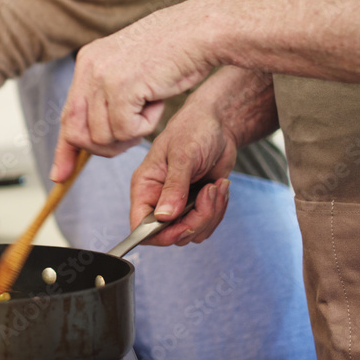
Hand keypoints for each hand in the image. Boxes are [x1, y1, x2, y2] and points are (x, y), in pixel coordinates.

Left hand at [51, 0, 217, 180]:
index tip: (61, 173)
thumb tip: (91, 132)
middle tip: (134, 133)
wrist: (201, 30)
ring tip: (152, 104)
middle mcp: (89, 67)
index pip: (68, 113)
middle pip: (77, 132)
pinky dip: (146, 126)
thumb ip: (108, 94)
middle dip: (103, 147)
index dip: (65, 147)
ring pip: (102, 136)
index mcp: (88, 60)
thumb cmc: (177, 50)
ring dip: (132, 133)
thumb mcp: (131, 68)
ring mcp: (103, 76)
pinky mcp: (120, 87)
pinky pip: (126, 131)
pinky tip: (158, 101)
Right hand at [127, 77, 241, 245]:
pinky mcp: (197, 206)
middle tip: (208, 193)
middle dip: (195, 220)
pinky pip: (207, 225)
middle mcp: (158, 199)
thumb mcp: (183, 155)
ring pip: (192, 233)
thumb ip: (174, 187)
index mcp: (145, 186)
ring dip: (210, 213)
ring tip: (216, 186)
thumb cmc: (194, 130)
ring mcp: (179, 205)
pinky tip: (219, 187)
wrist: (218, 125)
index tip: (185, 225)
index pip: (140, 226)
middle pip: (170, 234)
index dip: (160, 234)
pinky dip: (218, 210)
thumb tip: (163, 217)